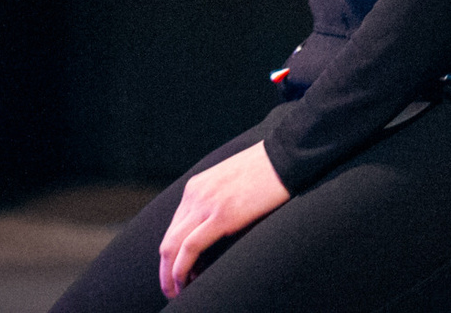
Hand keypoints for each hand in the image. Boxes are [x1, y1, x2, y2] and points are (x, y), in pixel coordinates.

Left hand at [158, 140, 289, 296]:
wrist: (284, 158)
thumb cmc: (265, 172)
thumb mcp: (230, 185)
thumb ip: (217, 204)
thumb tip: (215, 233)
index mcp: (196, 187)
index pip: (174, 228)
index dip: (174, 254)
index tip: (179, 272)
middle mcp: (194, 195)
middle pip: (168, 239)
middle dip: (166, 269)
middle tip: (171, 289)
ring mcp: (205, 205)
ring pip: (173, 246)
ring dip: (171, 274)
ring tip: (177, 292)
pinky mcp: (221, 216)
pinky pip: (191, 247)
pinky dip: (182, 268)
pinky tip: (185, 282)